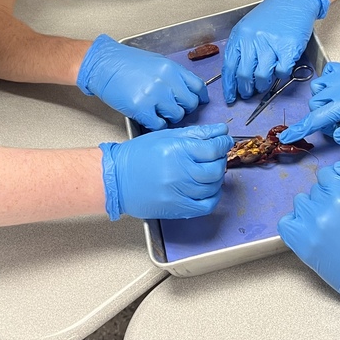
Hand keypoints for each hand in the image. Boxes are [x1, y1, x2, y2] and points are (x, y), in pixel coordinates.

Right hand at [77, 35, 208, 129]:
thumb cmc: (126, 63)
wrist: (103, 65)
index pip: (198, 86)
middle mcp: (166, 80)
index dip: (200, 97)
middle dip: (183, 108)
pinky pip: (159, 125)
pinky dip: (155, 124)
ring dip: (169, 117)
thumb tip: (187, 90)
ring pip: (177, 116)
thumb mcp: (157, 63)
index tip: (199, 102)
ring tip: (157, 110)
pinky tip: (148, 116)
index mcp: (172, 68)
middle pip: (190, 104)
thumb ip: (173, 76)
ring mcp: (154, 94)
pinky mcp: (141, 108)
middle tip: (171, 107)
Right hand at [99, 123, 233, 219]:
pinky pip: (206, 206)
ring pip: (213, 187)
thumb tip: (221, 131)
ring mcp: (179, 193)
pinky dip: (213, 197)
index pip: (213, 149)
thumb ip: (196, 134)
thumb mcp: (166, 136)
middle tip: (215, 156)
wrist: (116, 179)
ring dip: (216, 178)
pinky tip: (207, 189)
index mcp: (176, 150)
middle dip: (220, 160)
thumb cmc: (138, 155)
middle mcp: (179, 172)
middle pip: (216, 169)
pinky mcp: (177, 208)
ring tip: (208, 171)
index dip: (223, 144)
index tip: (223, 142)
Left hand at [222, 0, 328, 102]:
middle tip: (249, 92)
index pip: (229, 66)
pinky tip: (279, 71)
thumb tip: (236, 76)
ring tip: (264, 84)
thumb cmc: (271, 16)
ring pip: (262, 76)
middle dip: (245, 89)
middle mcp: (252, 39)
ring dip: (262, 85)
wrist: (293, 0)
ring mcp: (270, 43)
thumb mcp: (248, 28)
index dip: (229, 86)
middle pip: (244, 75)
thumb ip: (241, 48)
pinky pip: (281, 71)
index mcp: (240, 35)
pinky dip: (279, 76)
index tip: (231, 97)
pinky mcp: (288, 47)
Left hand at [278, 162, 339, 339]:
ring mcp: (308, 232)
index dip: (337, 180)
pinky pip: (285, 224)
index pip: (327, 174)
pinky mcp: (301, 249)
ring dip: (313, 207)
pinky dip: (295, 221)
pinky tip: (311, 226)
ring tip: (329, 220)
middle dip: (328, 195)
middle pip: (315, 189)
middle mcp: (321, 214)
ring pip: (300, 203)